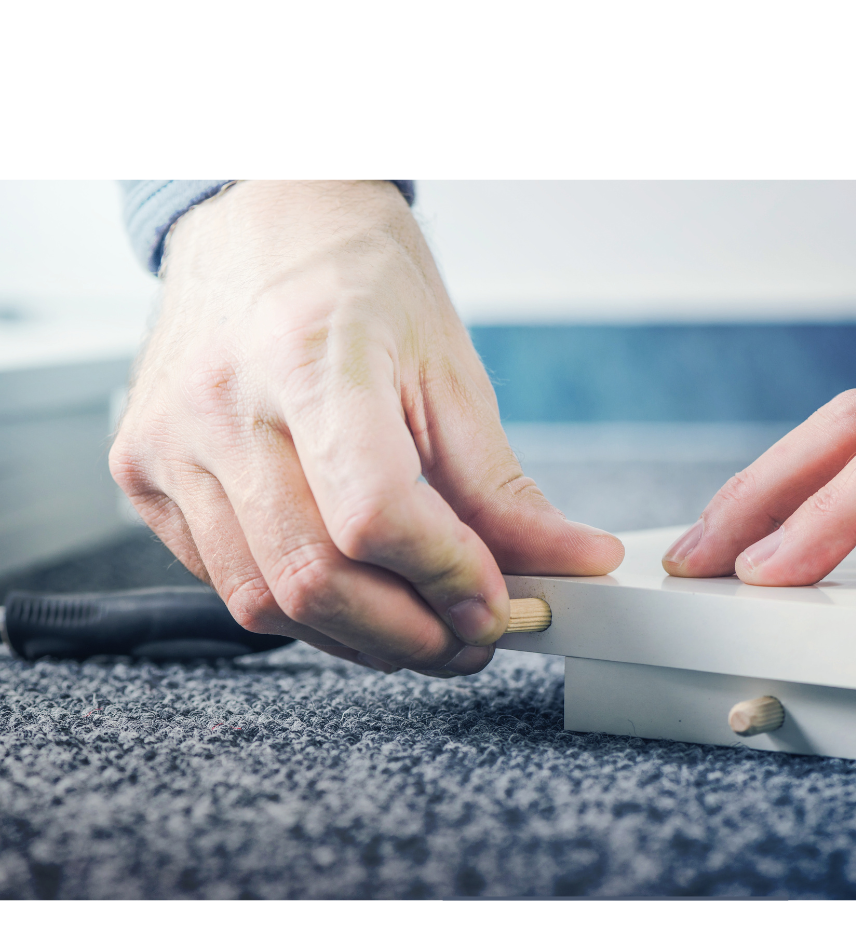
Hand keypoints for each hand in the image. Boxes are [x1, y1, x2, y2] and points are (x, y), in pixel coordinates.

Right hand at [111, 180, 621, 673]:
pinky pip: (224, 581)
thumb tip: (568, 560)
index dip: (447, 578)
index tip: (495, 601)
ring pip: (264, 600)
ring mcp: (168, 443)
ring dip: (357, 637)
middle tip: (466, 637)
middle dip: (410, 635)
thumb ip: (502, 487)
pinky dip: (299, 609)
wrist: (263, 223)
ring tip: (416, 624)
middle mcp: (221, 405)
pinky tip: (348, 590)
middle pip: (314, 578)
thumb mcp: (449, 371)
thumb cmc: (355, 278)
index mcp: (310, 357)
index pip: (375, 516)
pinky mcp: (143, 473)